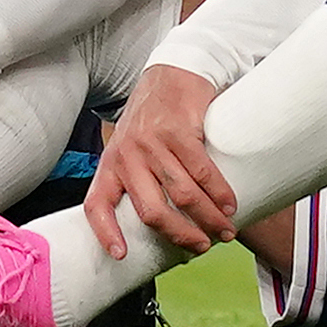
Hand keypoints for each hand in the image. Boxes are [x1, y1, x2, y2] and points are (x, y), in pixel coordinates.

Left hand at [86, 63, 234, 256]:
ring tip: (224, 229)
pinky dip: (219, 193)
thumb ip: (137, 177)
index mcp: (111, 163)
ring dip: (208, 218)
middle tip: (200, 246)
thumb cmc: (154, 115)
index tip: (121, 255)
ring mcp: (152, 143)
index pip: (97, 204)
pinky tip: (229, 204)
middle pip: (151, 212)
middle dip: (180, 235)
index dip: (106, 233)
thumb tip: (161, 221)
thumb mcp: (131, 145)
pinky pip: (202, 172)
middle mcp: (128, 155)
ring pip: (182, 195)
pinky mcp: (179, 131)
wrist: (173, 71)